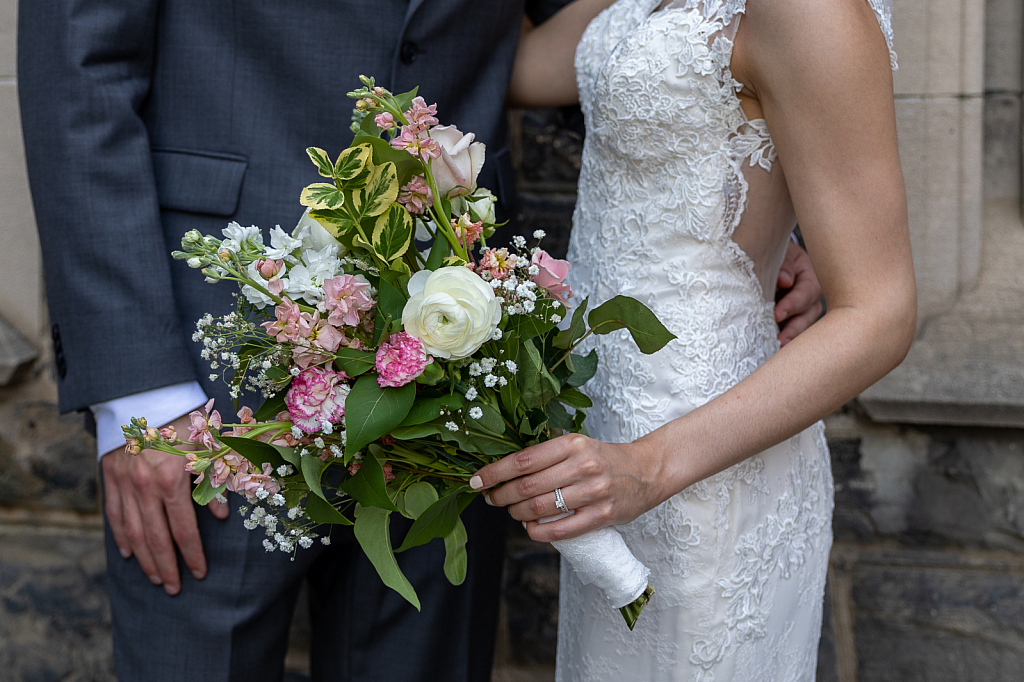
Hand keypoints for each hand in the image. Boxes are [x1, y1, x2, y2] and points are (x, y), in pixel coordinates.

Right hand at [101, 413, 228, 594]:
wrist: (145, 391)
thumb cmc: (186, 417)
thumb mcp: (211, 446)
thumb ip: (217, 482)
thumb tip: (219, 517)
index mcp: (173, 479)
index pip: (184, 530)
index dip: (193, 555)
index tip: (200, 573)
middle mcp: (145, 486)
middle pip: (156, 539)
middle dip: (167, 567)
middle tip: (176, 589)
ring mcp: (125, 483)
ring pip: (133, 532)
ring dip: (145, 559)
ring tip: (156, 578)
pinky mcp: (111, 476)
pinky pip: (115, 515)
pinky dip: (122, 537)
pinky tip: (129, 552)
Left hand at [471, 433, 660, 542]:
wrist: (647, 471)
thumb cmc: (604, 458)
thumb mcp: (577, 444)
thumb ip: (546, 454)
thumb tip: (504, 471)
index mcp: (573, 444)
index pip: (523, 460)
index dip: (494, 473)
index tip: (476, 481)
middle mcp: (583, 466)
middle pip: (527, 486)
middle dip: (501, 495)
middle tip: (492, 498)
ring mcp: (594, 492)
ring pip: (540, 508)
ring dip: (517, 514)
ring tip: (512, 511)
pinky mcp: (603, 516)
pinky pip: (560, 530)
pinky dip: (538, 531)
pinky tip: (531, 528)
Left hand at [775, 240, 823, 345]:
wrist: (770, 254)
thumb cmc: (776, 253)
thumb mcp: (781, 252)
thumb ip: (783, 264)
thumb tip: (785, 281)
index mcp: (810, 276)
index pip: (806, 293)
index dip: (793, 305)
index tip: (777, 315)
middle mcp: (811, 295)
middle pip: (809, 314)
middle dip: (794, 328)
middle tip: (780, 340)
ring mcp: (803, 309)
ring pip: (802, 326)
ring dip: (790, 337)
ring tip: (776, 346)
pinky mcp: (791, 318)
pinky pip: (791, 331)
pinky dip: (784, 338)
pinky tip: (772, 346)